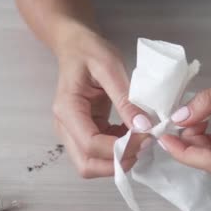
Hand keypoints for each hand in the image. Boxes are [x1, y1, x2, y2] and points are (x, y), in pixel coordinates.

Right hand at [52, 23, 150, 177]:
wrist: (75, 46)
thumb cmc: (89, 51)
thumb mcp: (110, 67)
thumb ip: (126, 99)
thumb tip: (144, 126)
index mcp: (67, 109)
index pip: (91, 145)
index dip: (120, 148)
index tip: (146, 136)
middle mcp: (65, 127)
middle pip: (86, 165)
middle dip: (116, 163)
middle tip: (142, 146)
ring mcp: (72, 132)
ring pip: (92, 164)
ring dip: (118, 159)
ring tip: (140, 139)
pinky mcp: (83, 132)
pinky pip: (99, 153)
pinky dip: (118, 150)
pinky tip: (132, 134)